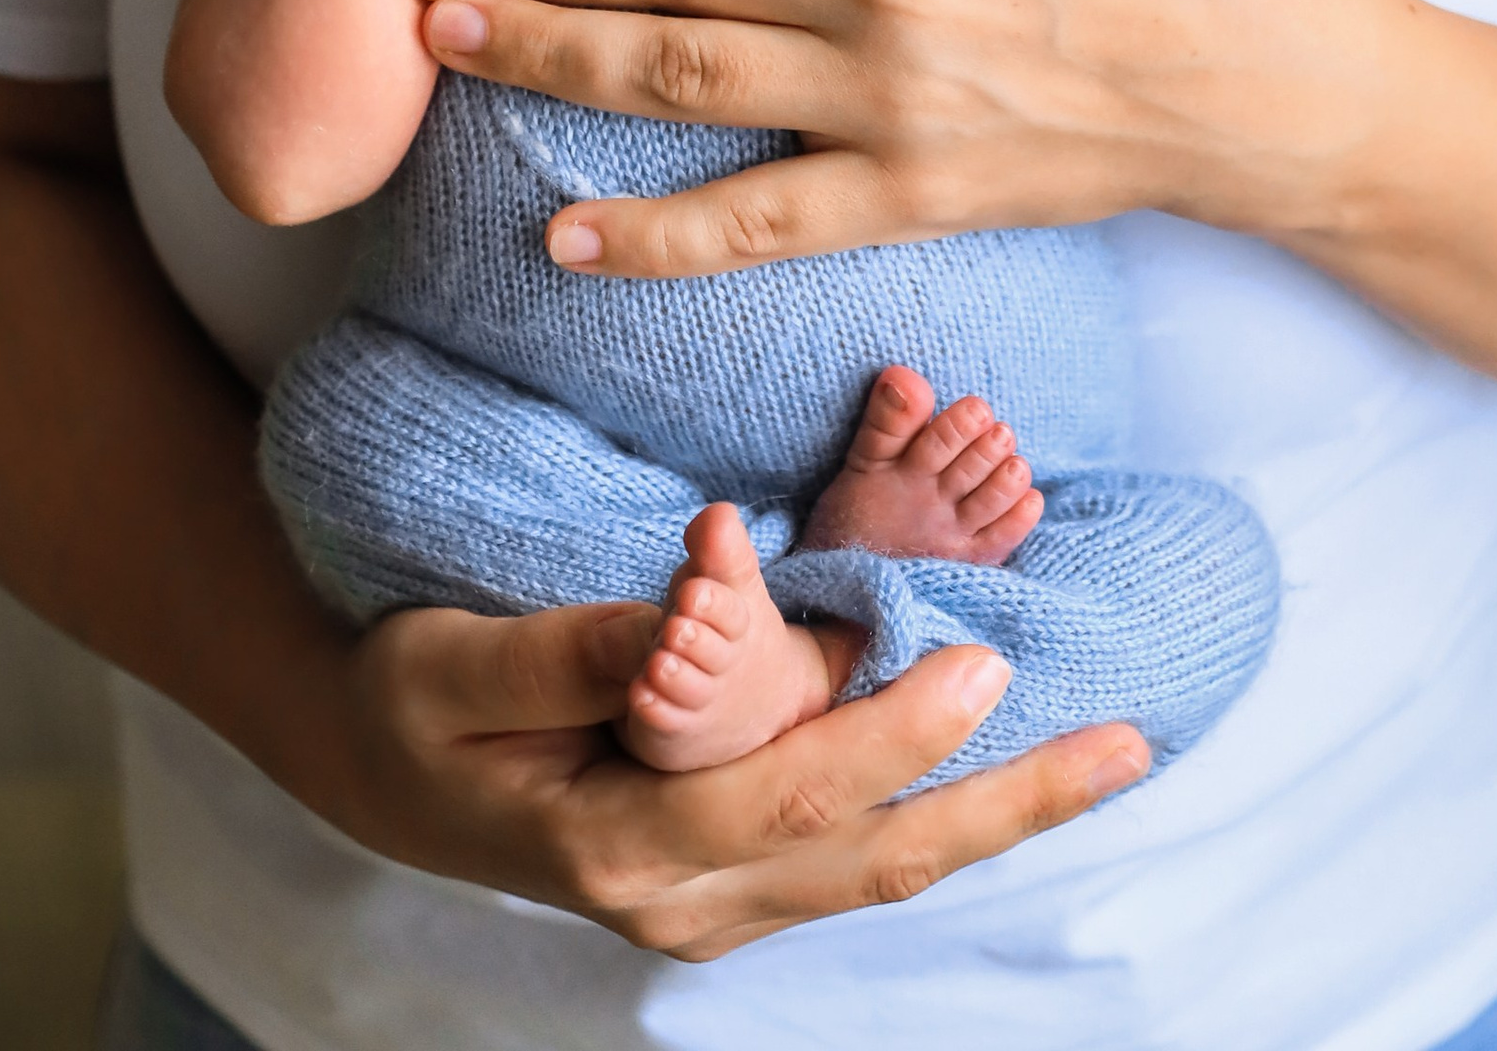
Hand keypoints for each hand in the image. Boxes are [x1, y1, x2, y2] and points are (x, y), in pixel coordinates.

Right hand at [317, 592, 1145, 956]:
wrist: (373, 772)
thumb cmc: (410, 703)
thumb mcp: (458, 663)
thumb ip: (577, 644)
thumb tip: (692, 590)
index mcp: (616, 846)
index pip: (786, 793)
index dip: (889, 732)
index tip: (982, 663)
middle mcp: (680, 899)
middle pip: (870, 855)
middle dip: (1005, 804)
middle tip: (1124, 744)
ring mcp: (708, 905)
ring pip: (876, 865)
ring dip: (996, 814)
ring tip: (1107, 758)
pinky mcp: (724, 881)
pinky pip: (850, 852)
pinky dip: (936, 808)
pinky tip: (1005, 770)